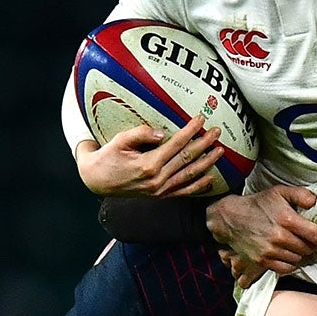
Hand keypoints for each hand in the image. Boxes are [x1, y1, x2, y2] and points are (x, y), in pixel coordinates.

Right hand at [74, 117, 223, 197]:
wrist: (96, 181)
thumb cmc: (107, 158)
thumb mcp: (118, 141)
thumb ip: (139, 134)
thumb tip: (160, 132)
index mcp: (148, 165)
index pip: (175, 144)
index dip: (190, 131)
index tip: (200, 119)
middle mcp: (157, 180)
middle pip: (187, 159)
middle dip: (204, 144)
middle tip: (217, 132)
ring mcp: (160, 190)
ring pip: (190, 175)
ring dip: (207, 163)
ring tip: (220, 151)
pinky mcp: (160, 196)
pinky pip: (184, 192)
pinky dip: (199, 186)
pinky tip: (210, 178)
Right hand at [206, 185, 316, 288]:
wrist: (231, 218)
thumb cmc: (259, 204)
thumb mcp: (280, 192)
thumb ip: (301, 194)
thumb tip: (316, 202)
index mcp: (287, 219)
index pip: (316, 235)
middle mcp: (279, 237)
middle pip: (308, 248)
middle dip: (311, 245)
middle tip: (307, 239)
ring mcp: (270, 251)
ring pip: (298, 259)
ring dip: (299, 253)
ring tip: (295, 245)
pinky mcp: (262, 261)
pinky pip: (286, 268)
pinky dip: (289, 263)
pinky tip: (286, 253)